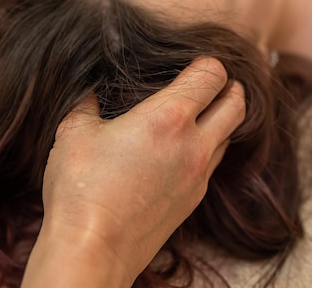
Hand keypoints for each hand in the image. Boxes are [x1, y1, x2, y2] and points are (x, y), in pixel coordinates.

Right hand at [28, 57, 244, 286]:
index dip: (208, 62)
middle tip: (211, 83)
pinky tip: (181, 150)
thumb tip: (92, 89)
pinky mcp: (193, 200)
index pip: (212, 75)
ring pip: (230, 136)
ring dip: (221, 120)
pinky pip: (212, 164)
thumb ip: (87, 101)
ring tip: (198, 114)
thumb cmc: (81, 188)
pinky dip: (207, 149)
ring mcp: (198, 176)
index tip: (193, 62)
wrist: (93, 249)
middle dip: (230, 87)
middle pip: (237, 104)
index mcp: (168, 118)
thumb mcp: (73, 132)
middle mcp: (194, 145)